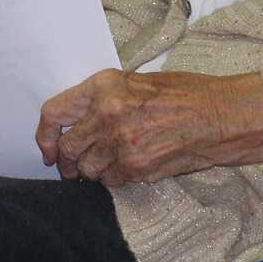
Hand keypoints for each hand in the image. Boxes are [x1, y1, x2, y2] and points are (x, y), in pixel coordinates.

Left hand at [36, 69, 262, 186]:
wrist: (218, 115)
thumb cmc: (182, 94)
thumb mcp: (134, 81)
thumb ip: (102, 98)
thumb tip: (78, 121)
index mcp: (102, 86)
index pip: (54, 112)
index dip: (45, 135)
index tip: (48, 149)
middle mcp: (106, 113)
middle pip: (68, 147)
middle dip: (67, 161)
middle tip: (72, 167)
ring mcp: (121, 142)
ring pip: (88, 168)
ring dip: (92, 171)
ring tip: (106, 164)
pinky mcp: (137, 166)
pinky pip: (111, 180)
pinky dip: (114, 178)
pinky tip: (127, 168)